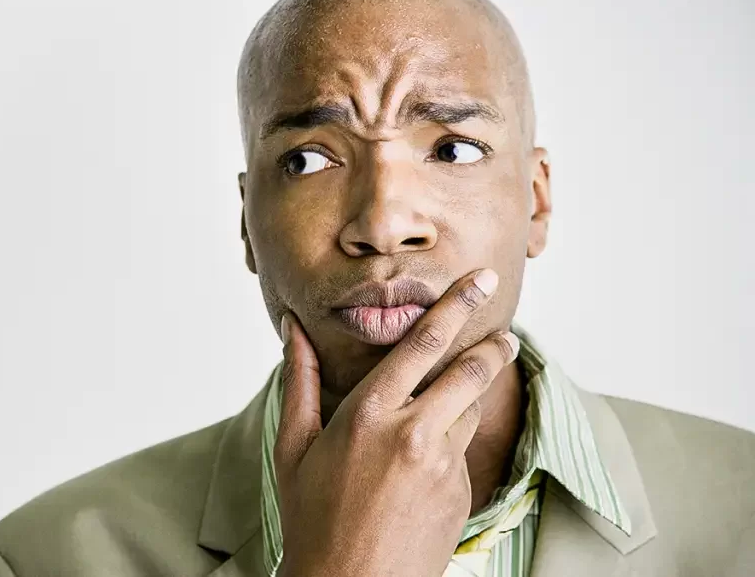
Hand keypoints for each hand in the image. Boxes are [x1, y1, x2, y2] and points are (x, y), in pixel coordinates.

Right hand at [274, 268, 518, 576]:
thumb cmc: (310, 517)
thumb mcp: (293, 446)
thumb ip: (299, 380)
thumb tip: (292, 329)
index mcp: (368, 413)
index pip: (423, 343)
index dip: (457, 306)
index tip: (481, 282)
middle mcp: (413, 433)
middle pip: (469, 372)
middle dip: (493, 344)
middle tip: (507, 329)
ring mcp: (443, 466)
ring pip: (470, 412)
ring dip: (467, 398)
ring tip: (447, 402)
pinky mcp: (462, 493)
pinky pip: (462, 454)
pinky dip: (448, 447)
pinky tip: (418, 470)